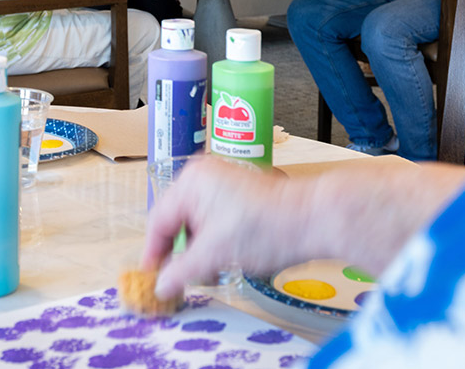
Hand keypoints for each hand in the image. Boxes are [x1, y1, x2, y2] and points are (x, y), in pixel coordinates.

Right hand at [141, 157, 300, 297]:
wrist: (312, 220)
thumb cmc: (264, 228)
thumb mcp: (214, 255)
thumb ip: (180, 272)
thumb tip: (160, 287)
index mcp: (190, 183)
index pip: (158, 222)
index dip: (153, 255)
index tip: (152, 280)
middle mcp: (203, 177)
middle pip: (177, 222)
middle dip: (180, 255)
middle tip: (179, 282)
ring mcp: (224, 184)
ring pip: (197, 225)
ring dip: (199, 252)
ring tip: (209, 274)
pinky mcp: (241, 195)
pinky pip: (215, 222)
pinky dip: (215, 244)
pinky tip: (226, 262)